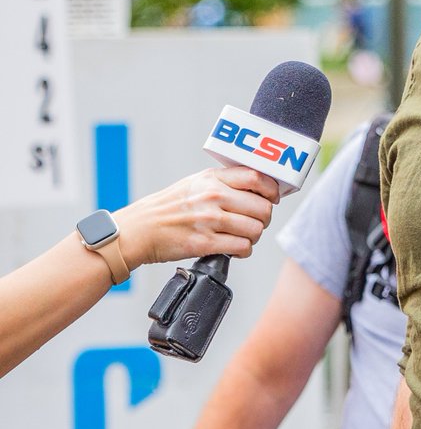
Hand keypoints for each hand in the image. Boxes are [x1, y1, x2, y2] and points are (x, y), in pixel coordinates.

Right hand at [117, 166, 279, 269]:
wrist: (140, 229)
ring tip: (242, 236)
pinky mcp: (205, 243)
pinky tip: (235, 249)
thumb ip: (225, 182)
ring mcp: (209, 220)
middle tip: (255, 222)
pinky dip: (244, 251)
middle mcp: (213, 196)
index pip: (257, 178)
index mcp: (213, 178)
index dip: (271, 190)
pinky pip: (242, 247)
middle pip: (262, 208)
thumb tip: (258, 188)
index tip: (271, 198)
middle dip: (263, 219)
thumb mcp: (196, 182)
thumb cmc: (169, 207)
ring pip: (255, 230)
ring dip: (254, 237)